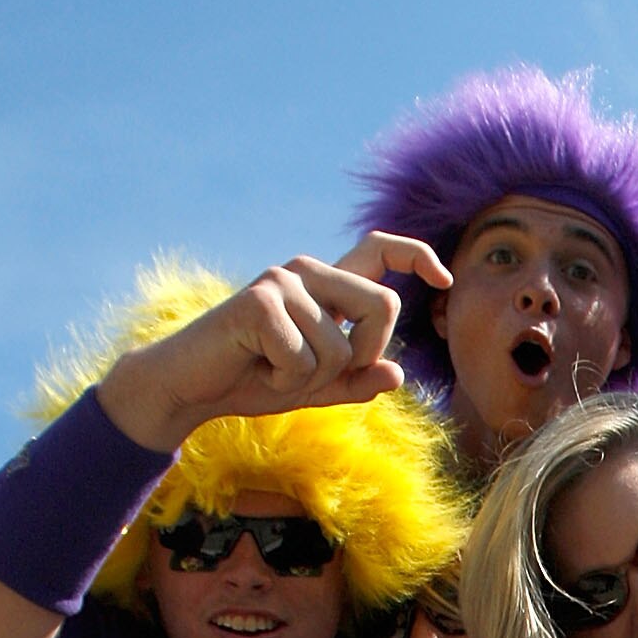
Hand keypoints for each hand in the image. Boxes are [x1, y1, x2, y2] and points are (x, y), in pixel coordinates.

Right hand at [96, 234, 446, 453]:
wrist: (193, 387)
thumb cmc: (254, 379)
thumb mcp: (316, 388)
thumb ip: (357, 382)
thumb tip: (397, 373)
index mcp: (327, 285)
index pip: (381, 250)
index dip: (418, 256)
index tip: (444, 278)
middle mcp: (307, 270)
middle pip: (383, 307)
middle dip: (365, 355)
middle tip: (320, 374)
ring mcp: (282, 280)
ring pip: (341, 348)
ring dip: (311, 379)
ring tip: (273, 368)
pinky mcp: (259, 301)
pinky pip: (303, 358)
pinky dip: (284, 379)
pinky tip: (257, 367)